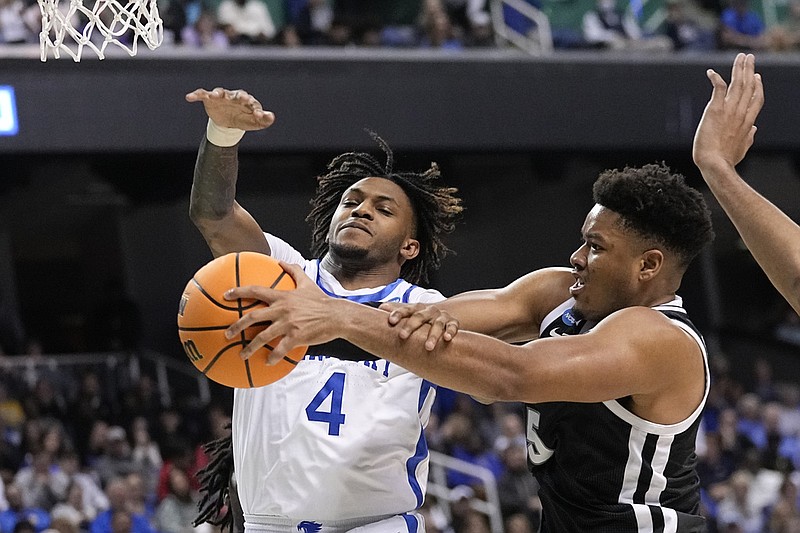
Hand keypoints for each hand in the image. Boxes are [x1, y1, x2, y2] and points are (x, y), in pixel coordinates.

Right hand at [185, 88, 274, 130]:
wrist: (228, 124)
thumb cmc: (244, 119)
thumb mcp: (254, 123)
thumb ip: (263, 120)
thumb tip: (271, 117)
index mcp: (247, 101)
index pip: (253, 103)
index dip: (256, 109)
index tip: (259, 116)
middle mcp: (234, 96)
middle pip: (237, 94)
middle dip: (239, 96)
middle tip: (242, 98)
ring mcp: (222, 97)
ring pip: (219, 92)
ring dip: (217, 93)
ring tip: (215, 96)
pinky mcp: (210, 99)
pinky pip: (202, 94)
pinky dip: (196, 94)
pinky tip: (189, 97)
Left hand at [223, 262, 340, 362]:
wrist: (336, 316)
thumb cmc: (321, 300)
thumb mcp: (307, 282)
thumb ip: (293, 271)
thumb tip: (281, 261)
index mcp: (282, 297)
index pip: (256, 291)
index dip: (238, 292)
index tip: (225, 295)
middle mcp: (282, 310)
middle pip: (252, 317)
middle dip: (236, 326)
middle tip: (227, 334)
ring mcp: (288, 324)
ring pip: (262, 337)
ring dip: (250, 347)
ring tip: (242, 354)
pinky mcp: (296, 337)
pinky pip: (280, 349)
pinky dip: (272, 357)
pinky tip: (268, 362)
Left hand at [380, 302, 458, 350]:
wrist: (442, 314)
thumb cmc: (421, 316)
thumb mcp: (408, 313)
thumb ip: (395, 310)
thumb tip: (379, 308)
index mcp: (416, 308)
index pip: (405, 309)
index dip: (397, 314)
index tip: (390, 321)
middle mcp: (429, 311)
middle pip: (419, 316)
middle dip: (411, 326)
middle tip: (403, 336)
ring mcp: (441, 316)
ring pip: (437, 324)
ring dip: (433, 336)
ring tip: (428, 347)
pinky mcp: (452, 323)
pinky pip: (453, 327)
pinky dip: (451, 332)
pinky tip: (446, 338)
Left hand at [693, 53, 763, 172]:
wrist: (714, 163)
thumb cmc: (726, 159)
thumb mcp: (743, 148)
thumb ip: (749, 136)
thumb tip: (754, 129)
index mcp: (748, 121)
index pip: (756, 99)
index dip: (757, 86)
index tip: (756, 77)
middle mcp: (740, 112)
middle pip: (748, 86)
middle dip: (749, 70)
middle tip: (749, 58)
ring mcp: (728, 110)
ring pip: (737, 84)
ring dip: (738, 69)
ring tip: (740, 57)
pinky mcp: (715, 110)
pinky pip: (717, 89)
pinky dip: (715, 79)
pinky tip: (711, 72)